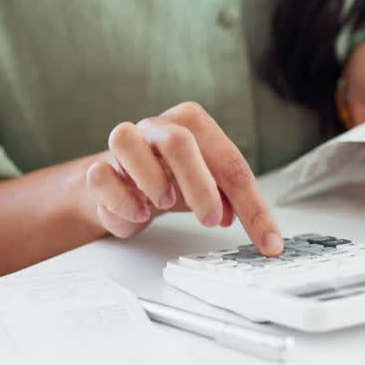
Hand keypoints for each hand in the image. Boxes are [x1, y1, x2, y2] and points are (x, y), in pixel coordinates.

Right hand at [83, 102, 283, 255]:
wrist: (122, 185)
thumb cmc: (171, 179)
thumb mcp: (209, 188)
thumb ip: (232, 201)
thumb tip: (252, 227)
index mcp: (193, 124)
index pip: (230, 162)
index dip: (252, 205)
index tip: (267, 240)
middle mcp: (157, 127)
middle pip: (179, 141)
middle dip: (200, 185)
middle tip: (211, 219)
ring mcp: (125, 143)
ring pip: (126, 139)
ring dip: (151, 178)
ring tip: (164, 204)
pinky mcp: (97, 168)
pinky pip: (101, 175)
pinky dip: (122, 198)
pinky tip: (139, 213)